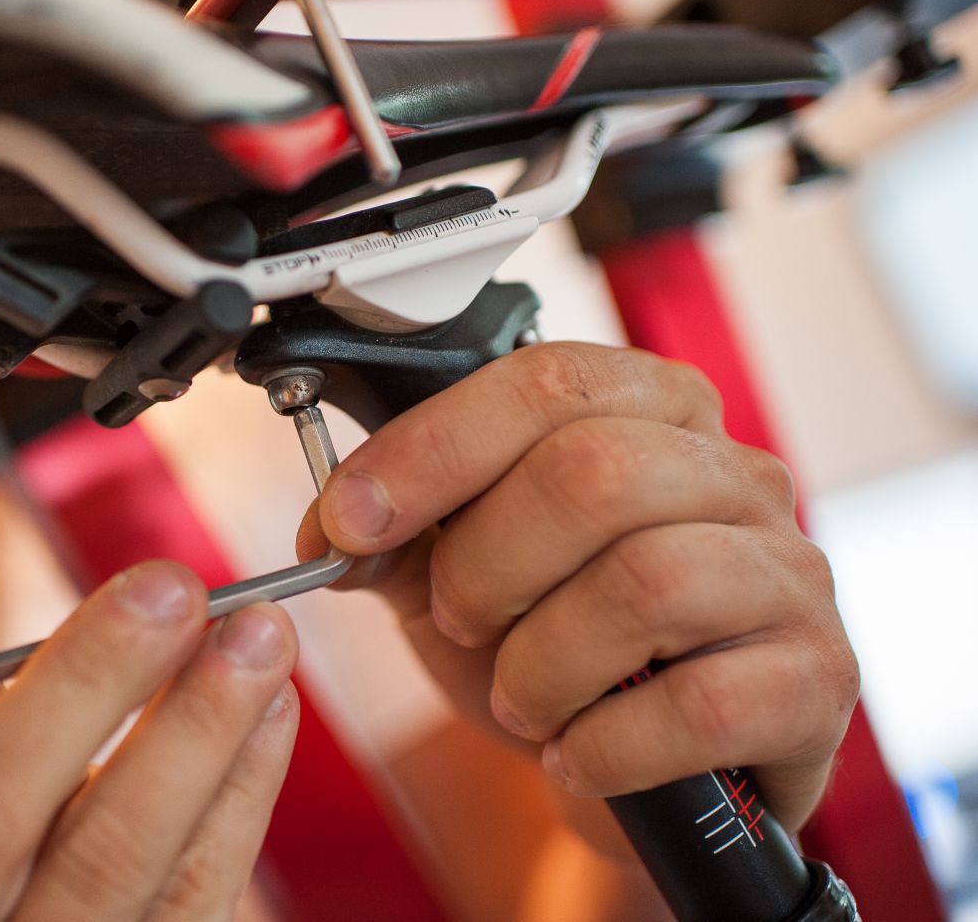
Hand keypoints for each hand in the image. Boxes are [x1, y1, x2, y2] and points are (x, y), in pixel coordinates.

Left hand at [300, 342, 856, 840]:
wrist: (635, 765)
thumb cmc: (553, 645)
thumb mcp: (450, 573)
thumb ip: (390, 538)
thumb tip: (332, 523)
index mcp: (648, 410)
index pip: (544, 382)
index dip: (432, 449)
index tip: (350, 517)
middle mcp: (733, 472)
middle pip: (595, 474)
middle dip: (486, 564)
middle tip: (461, 620)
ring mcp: (789, 572)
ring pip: (647, 584)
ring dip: (541, 661)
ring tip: (518, 696)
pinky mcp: (816, 678)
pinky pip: (702, 705)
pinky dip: (606, 744)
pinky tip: (576, 753)